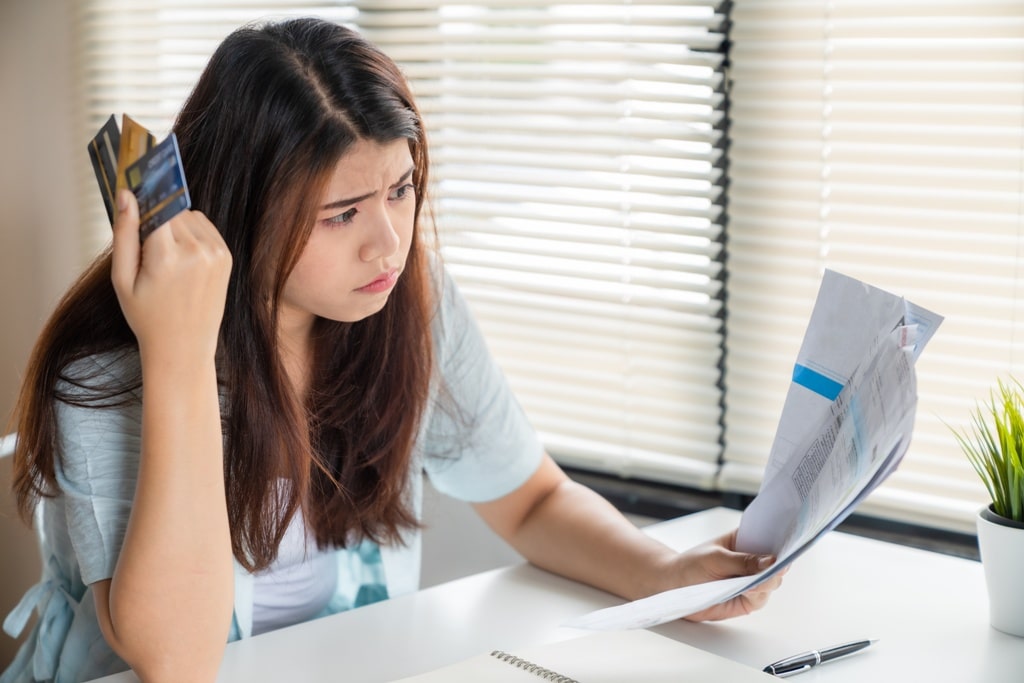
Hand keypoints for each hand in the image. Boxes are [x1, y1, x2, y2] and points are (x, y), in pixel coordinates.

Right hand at [110, 190, 231, 365]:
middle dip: (157, 222)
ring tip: (167, 259)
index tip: (135, 206)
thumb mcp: (122, 279)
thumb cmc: (148, 318)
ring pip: (188, 215)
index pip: (155, 205)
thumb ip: (123, 233)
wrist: (183, 347)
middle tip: (149, 254)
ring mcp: (216, 253)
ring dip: (175, 226)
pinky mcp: (226, 256)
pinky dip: (191, 233)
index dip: (143, 204)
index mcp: (167, 257)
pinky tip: (182, 258)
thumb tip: (126, 195)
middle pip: (170, 209)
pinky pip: (204, 226)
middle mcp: (197, 251)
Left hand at [665, 529, 785, 621]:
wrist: (672, 587)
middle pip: (776, 562)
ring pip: (772, 582)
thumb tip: (772, 561)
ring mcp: (752, 581)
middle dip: (780, 563)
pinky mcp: (747, 599)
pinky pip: (760, 598)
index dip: (782, 539)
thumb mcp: (715, 558)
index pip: (770, 537)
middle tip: (780, 564)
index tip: (789, 540)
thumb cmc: (690, 565)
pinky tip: (752, 590)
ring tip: (762, 578)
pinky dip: (759, 594)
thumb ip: (743, 561)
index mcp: (746, 541)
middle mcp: (753, 561)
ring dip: (769, 581)